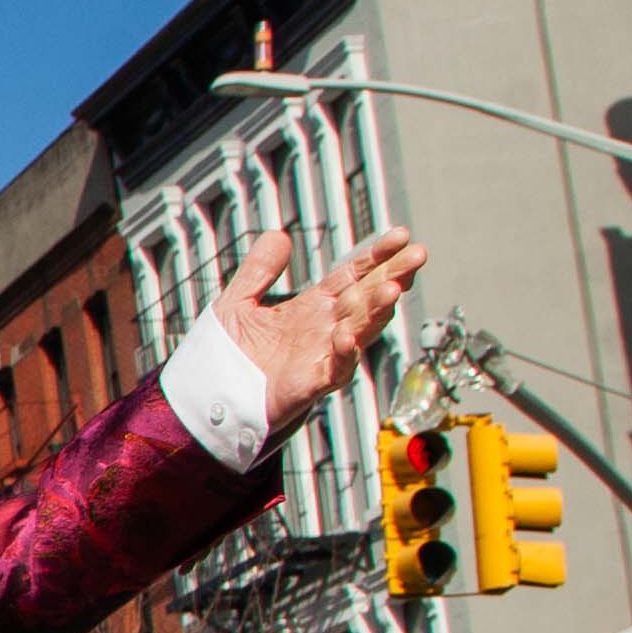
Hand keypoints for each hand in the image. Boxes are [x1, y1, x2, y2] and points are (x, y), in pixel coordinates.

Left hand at [213, 226, 424, 429]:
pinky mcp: (311, 383)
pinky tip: (348, 336)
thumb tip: (278, 235)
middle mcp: (325, 328)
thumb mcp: (237, 303)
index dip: (376, 256)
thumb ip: (258, 271)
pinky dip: (345, 353)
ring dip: (377, 311)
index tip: (402, 236)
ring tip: (393, 289)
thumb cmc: (228, 354)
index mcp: (313, 306)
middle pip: (366, 297)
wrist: (212, 397)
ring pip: (361, 331)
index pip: (353, 275)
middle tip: (418, 255)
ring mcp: (322, 356)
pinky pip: (336, 368)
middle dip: (393, 276)